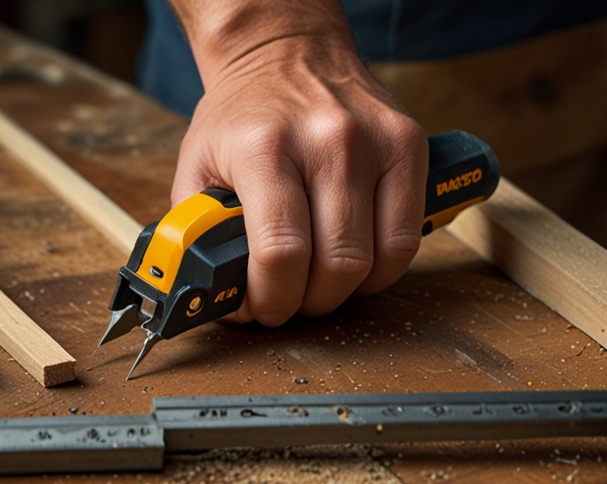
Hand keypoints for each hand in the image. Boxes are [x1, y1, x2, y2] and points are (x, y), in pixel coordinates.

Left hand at [169, 0, 427, 323]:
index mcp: (265, 149)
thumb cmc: (241, 117)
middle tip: (291, 300)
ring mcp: (376, 142)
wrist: (284, 52)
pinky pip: (409, 236)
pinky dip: (383, 267)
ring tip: (320, 283)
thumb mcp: (196, 166)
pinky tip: (357, 263)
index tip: (263, 308)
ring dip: (347, 290)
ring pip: (378, 259)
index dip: (272, 297)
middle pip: (336, 264)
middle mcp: (327, 142)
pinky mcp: (410, 145)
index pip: (281, 251)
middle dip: (309, 301)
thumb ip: (198, 230)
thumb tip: (211, 293)